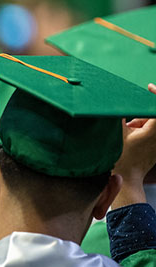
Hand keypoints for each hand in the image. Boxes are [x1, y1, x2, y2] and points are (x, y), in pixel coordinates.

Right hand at [112, 83, 155, 207]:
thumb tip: (115, 102)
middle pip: (153, 114)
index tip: (148, 88)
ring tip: (127, 129)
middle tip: (131, 116)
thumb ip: (119, 115)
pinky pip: (152, 131)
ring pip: (152, 122)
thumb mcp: (117, 132)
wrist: (126, 179)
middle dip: (142, 111)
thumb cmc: (121, 158)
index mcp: (154, 130)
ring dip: (141, 121)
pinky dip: (142, 128)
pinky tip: (130, 135)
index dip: (155, 94)